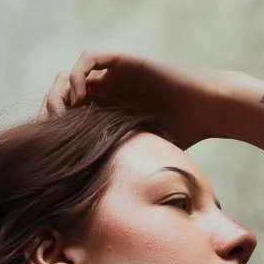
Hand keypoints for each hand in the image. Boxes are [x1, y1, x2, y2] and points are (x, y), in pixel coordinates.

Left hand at [38, 50, 256, 147]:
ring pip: (71, 73)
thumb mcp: (143, 153)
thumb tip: (102, 206)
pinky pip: (91, 58)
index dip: (55, 126)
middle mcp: (108, 88)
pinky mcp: (126, 60)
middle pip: (62, 91)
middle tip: (52, 132)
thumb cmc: (186, 134)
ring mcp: (115, 73)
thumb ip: (121, 163)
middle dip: (52, 111)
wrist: (211, 108)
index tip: (52, 147)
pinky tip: (80, 99)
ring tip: (64, 116)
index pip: (68, 112)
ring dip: (61, 92)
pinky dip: (78, 75)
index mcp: (109, 109)